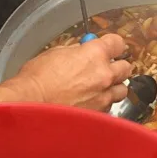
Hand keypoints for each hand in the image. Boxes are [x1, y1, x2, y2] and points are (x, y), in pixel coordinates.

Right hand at [12, 34, 130, 109]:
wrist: (31, 105)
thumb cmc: (37, 79)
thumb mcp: (55, 54)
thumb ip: (75, 52)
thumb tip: (81, 52)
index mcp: (94, 54)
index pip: (117, 43)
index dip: (113, 45)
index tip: (110, 47)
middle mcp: (104, 75)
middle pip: (125, 68)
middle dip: (117, 67)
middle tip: (107, 68)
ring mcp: (104, 97)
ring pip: (121, 90)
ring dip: (113, 87)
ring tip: (101, 89)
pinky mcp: (99, 114)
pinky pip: (109, 107)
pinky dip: (103, 104)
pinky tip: (90, 103)